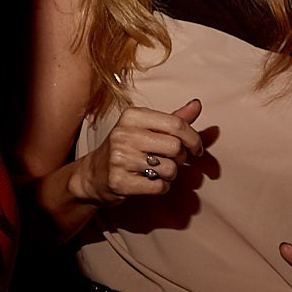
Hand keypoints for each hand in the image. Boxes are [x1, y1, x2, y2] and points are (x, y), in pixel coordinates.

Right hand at [68, 98, 203, 206]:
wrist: (94, 174)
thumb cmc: (126, 149)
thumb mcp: (147, 128)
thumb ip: (173, 119)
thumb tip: (197, 104)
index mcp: (131, 116)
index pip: (176, 124)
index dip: (193, 138)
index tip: (195, 148)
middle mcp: (123, 134)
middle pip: (175, 147)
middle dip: (179, 158)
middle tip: (168, 160)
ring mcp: (119, 158)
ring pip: (170, 169)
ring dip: (169, 174)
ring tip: (155, 171)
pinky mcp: (119, 181)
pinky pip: (159, 187)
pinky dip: (161, 187)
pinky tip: (149, 182)